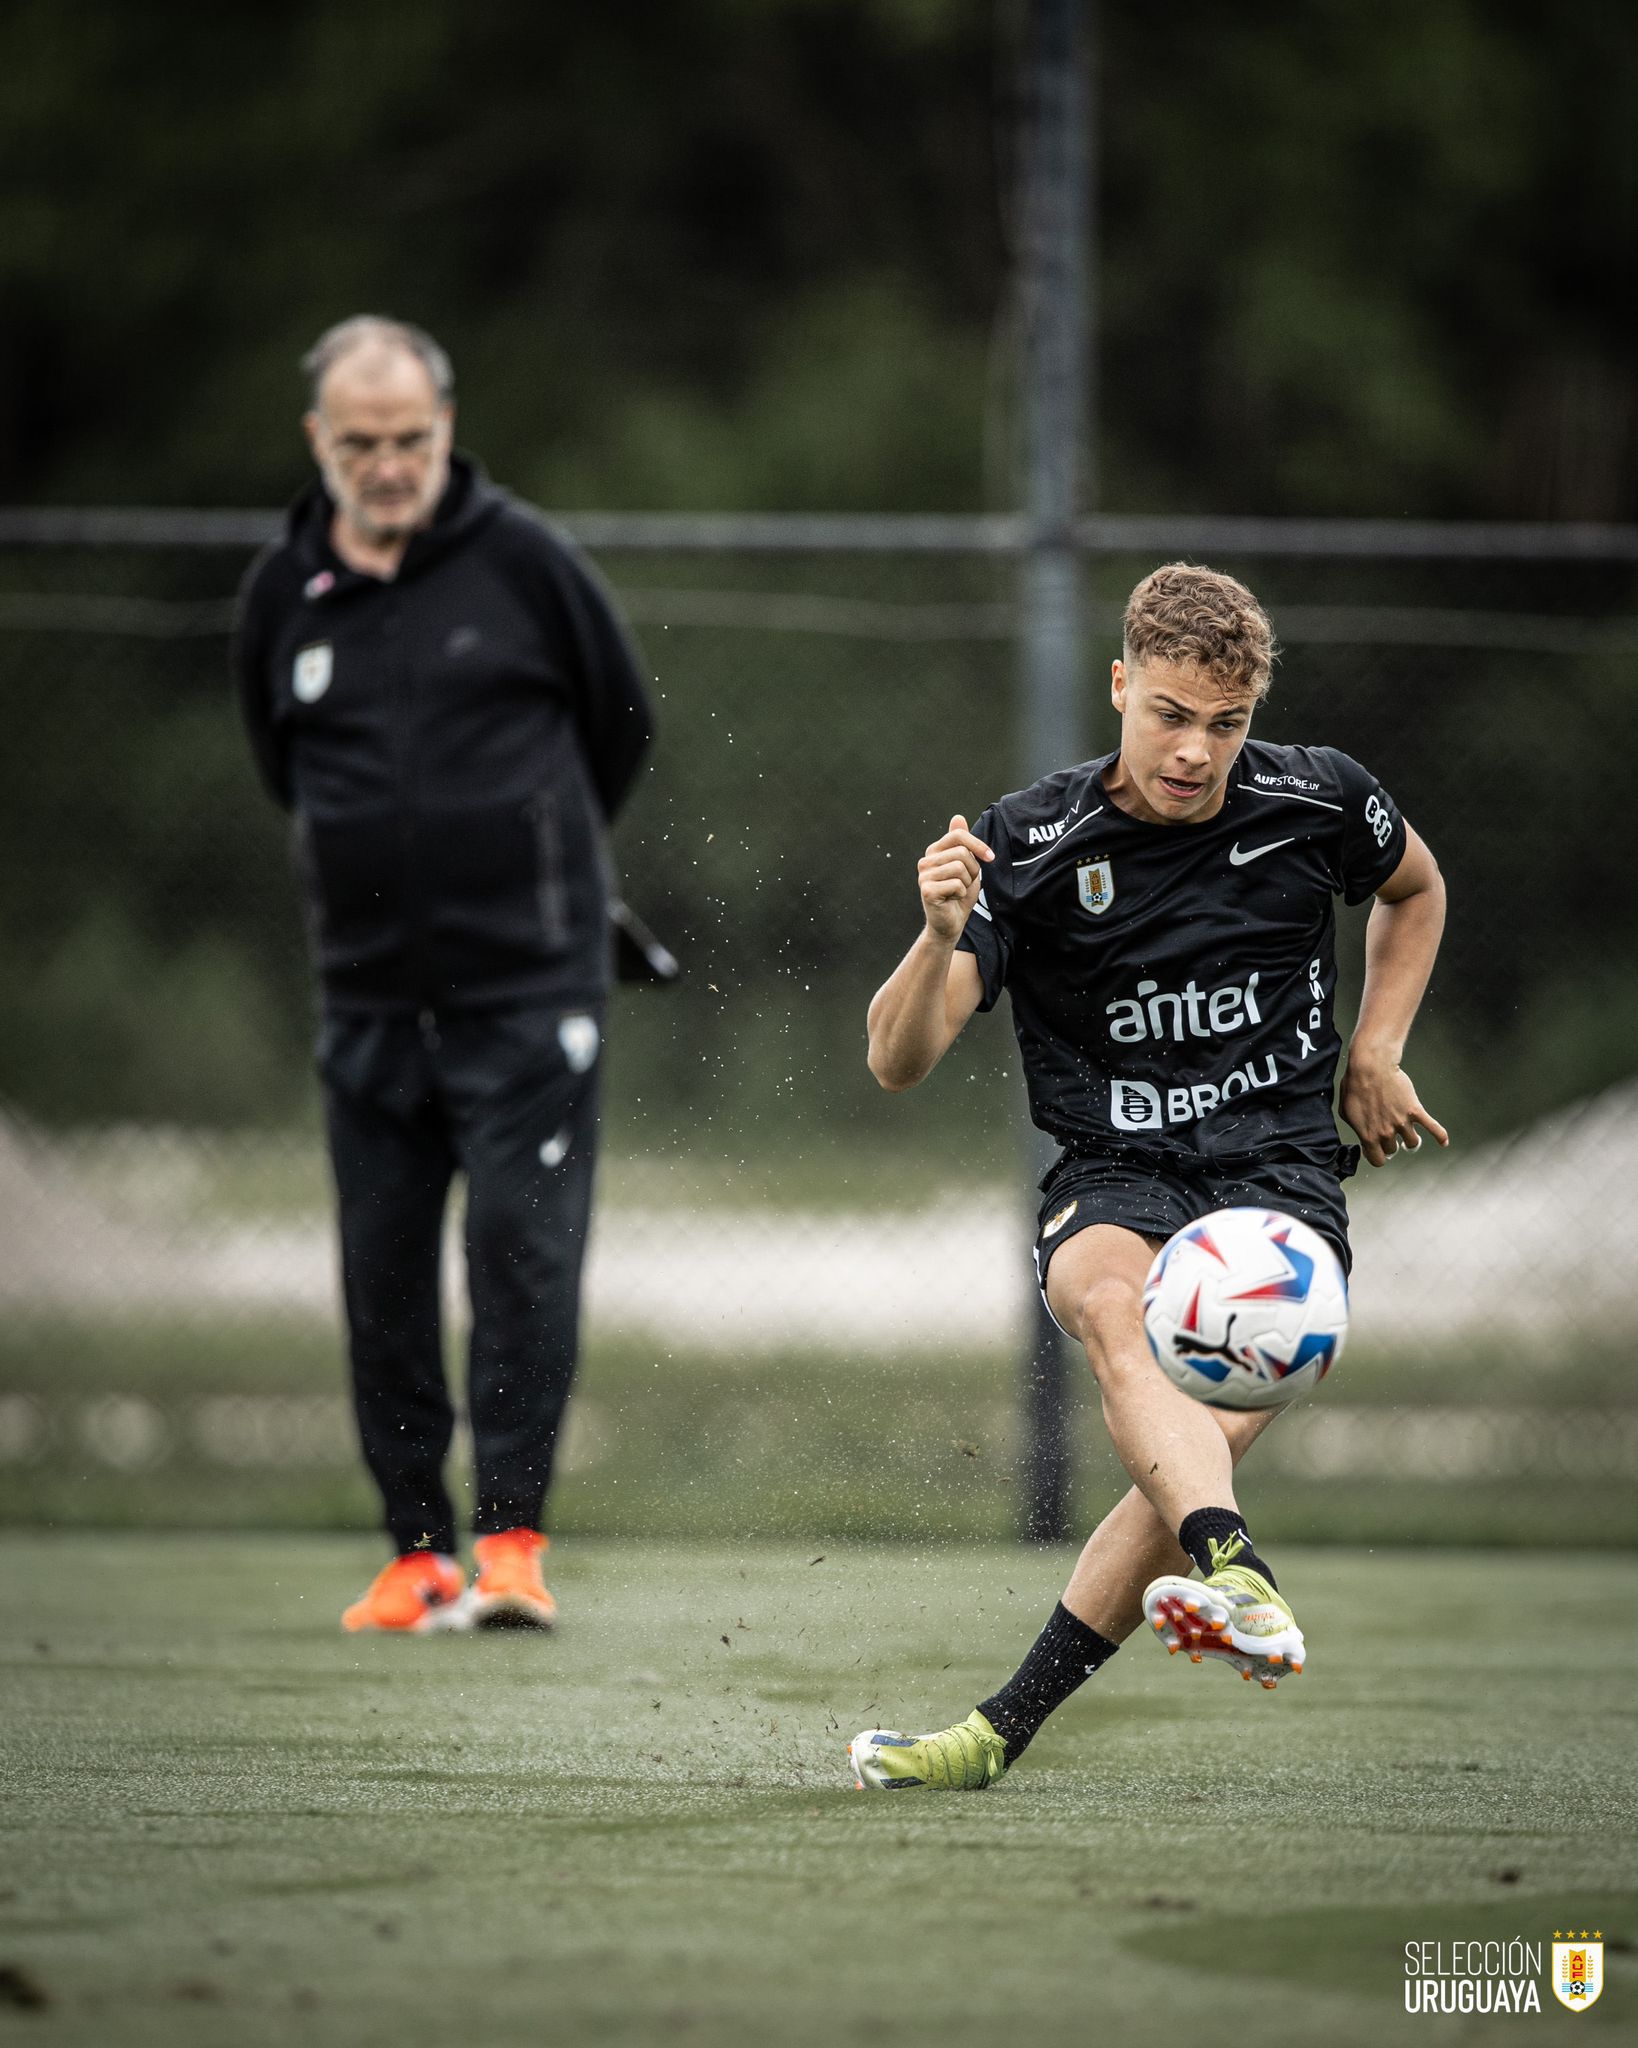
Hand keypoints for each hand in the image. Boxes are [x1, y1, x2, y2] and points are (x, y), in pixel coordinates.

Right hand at [917, 814, 993, 944]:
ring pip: (961, 868)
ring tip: (958, 891)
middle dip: (973, 870)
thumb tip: (958, 816)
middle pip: (962, 853)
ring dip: (967, 883)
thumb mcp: (966, 865)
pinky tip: (952, 900)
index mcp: (934, 851)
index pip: (958, 836)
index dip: (978, 845)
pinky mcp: (927, 891)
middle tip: (965, 883)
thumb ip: (962, 843)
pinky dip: (961, 894)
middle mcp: (925, 861)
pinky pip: (957, 884)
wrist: (950, 923)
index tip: (990, 857)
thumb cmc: (959, 894)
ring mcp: (924, 876)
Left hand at [1340, 1049, 1449, 1166]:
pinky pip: (1433, 1127)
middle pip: (1393, 1150)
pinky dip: (1440, 1136)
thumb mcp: (1345, 1112)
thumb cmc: (1355, 1086)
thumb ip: (1356, 1128)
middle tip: (1389, 1135)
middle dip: (1390, 1144)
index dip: (1377, 1156)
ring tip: (1408, 1136)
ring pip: (1412, 1142)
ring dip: (1409, 1140)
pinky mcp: (1415, 1110)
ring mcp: (1402, 1122)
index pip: (1377, 1160)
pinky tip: (1443, 1143)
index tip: (1377, 1152)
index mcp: (1368, 1135)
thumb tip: (1362, 1137)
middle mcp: (1387, 1132)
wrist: (1371, 1067)